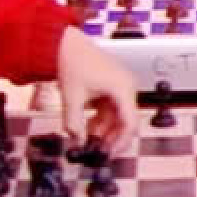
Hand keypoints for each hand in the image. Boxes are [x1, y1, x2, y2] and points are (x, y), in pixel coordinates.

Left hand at [58, 26, 137, 154]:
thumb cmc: (73, 62)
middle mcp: (126, 87)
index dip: (121, 142)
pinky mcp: (111, 84)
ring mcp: (119, 85)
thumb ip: (74, 124)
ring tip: (89, 142)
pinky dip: (101, 118)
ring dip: (105, 130)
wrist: (66, 41)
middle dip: (112, 138)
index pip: (130, 123)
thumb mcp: (72, 97)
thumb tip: (76, 143)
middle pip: (126, 120)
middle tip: (98, 153)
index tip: (109, 155)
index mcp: (123, 89)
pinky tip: (88, 128)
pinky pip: (110, 107)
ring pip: (117, 116)